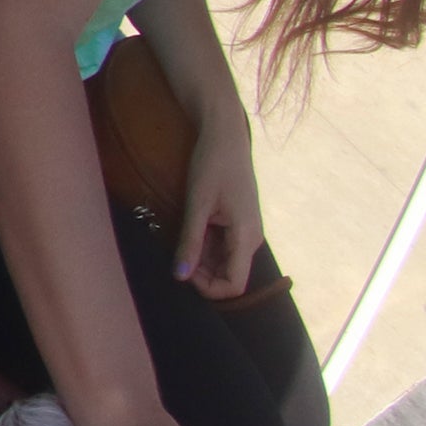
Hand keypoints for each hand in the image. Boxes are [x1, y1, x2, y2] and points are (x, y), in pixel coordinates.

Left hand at [176, 113, 265, 296]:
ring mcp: (245, 232)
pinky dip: (202, 247)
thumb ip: (190, 242)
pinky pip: (221, 247)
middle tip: (175, 253)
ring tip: (180, 238)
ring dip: (199, 260)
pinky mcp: (237, 225)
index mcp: (246, 237)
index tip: (182, 272)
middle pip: (227, 276)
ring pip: (222, 262)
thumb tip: (180, 277)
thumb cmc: (212, 165)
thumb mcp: (197, 204)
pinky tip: (187, 231)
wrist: (225, 136)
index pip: (234, 285)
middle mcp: (250, 239)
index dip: (207, 288)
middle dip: (200, 274)